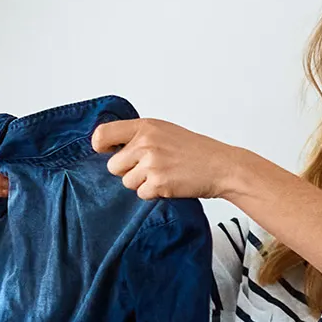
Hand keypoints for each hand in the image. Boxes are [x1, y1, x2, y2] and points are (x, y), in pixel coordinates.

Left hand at [92, 118, 252, 200]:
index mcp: (145, 126)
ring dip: (142, 183)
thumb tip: (107, 147)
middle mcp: (146, 142)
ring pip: (126, 182)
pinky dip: (153, 193)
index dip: (100, 146)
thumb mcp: (164, 131)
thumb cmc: (194, 150)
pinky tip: (169, 183)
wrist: (221, 166)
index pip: (102, 134)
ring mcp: (152, 163)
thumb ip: (138, 136)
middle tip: (151, 167)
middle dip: (127, 171)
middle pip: (113, 166)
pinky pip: (141, 194)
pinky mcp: (158, 183)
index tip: (107, 152)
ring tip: (164, 174)